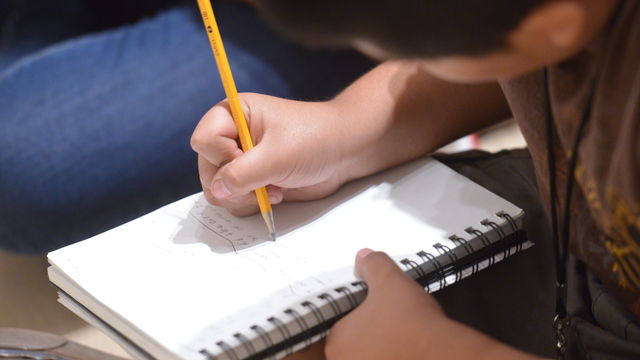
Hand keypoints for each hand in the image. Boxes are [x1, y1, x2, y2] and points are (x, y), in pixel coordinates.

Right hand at [191, 93, 353, 215]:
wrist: (344, 152)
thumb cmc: (315, 139)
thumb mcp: (278, 155)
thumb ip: (242, 174)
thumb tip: (216, 191)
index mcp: (232, 115)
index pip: (203, 141)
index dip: (222, 156)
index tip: (250, 158)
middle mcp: (231, 137)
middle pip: (206, 170)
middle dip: (234, 184)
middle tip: (263, 182)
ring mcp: (240, 162)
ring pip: (217, 191)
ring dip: (244, 197)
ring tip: (273, 188)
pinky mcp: (251, 182)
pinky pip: (234, 201)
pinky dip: (252, 204)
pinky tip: (277, 193)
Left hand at [287, 249, 543, 359]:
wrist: (444, 356)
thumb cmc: (413, 325)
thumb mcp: (391, 282)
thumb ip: (373, 265)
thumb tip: (364, 255)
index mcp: (338, 339)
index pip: (335, 329)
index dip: (352, 321)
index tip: (368, 319)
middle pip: (349, 349)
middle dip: (366, 339)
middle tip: (387, 328)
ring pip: (366, 358)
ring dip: (378, 351)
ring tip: (399, 341)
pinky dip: (394, 357)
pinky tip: (407, 352)